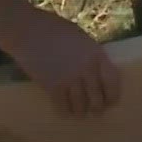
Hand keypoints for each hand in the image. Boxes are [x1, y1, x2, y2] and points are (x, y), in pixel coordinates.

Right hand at [0, 8, 122, 116]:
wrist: (28, 31)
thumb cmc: (54, 28)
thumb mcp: (81, 37)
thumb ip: (91, 54)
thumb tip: (96, 69)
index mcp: (96, 54)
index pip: (112, 81)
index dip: (112, 95)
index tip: (111, 102)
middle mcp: (87, 69)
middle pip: (97, 98)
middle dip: (97, 108)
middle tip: (95, 111)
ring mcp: (70, 79)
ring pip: (81, 106)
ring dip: (81, 112)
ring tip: (80, 113)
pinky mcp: (53, 87)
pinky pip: (63, 107)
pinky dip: (65, 112)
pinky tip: (64, 111)